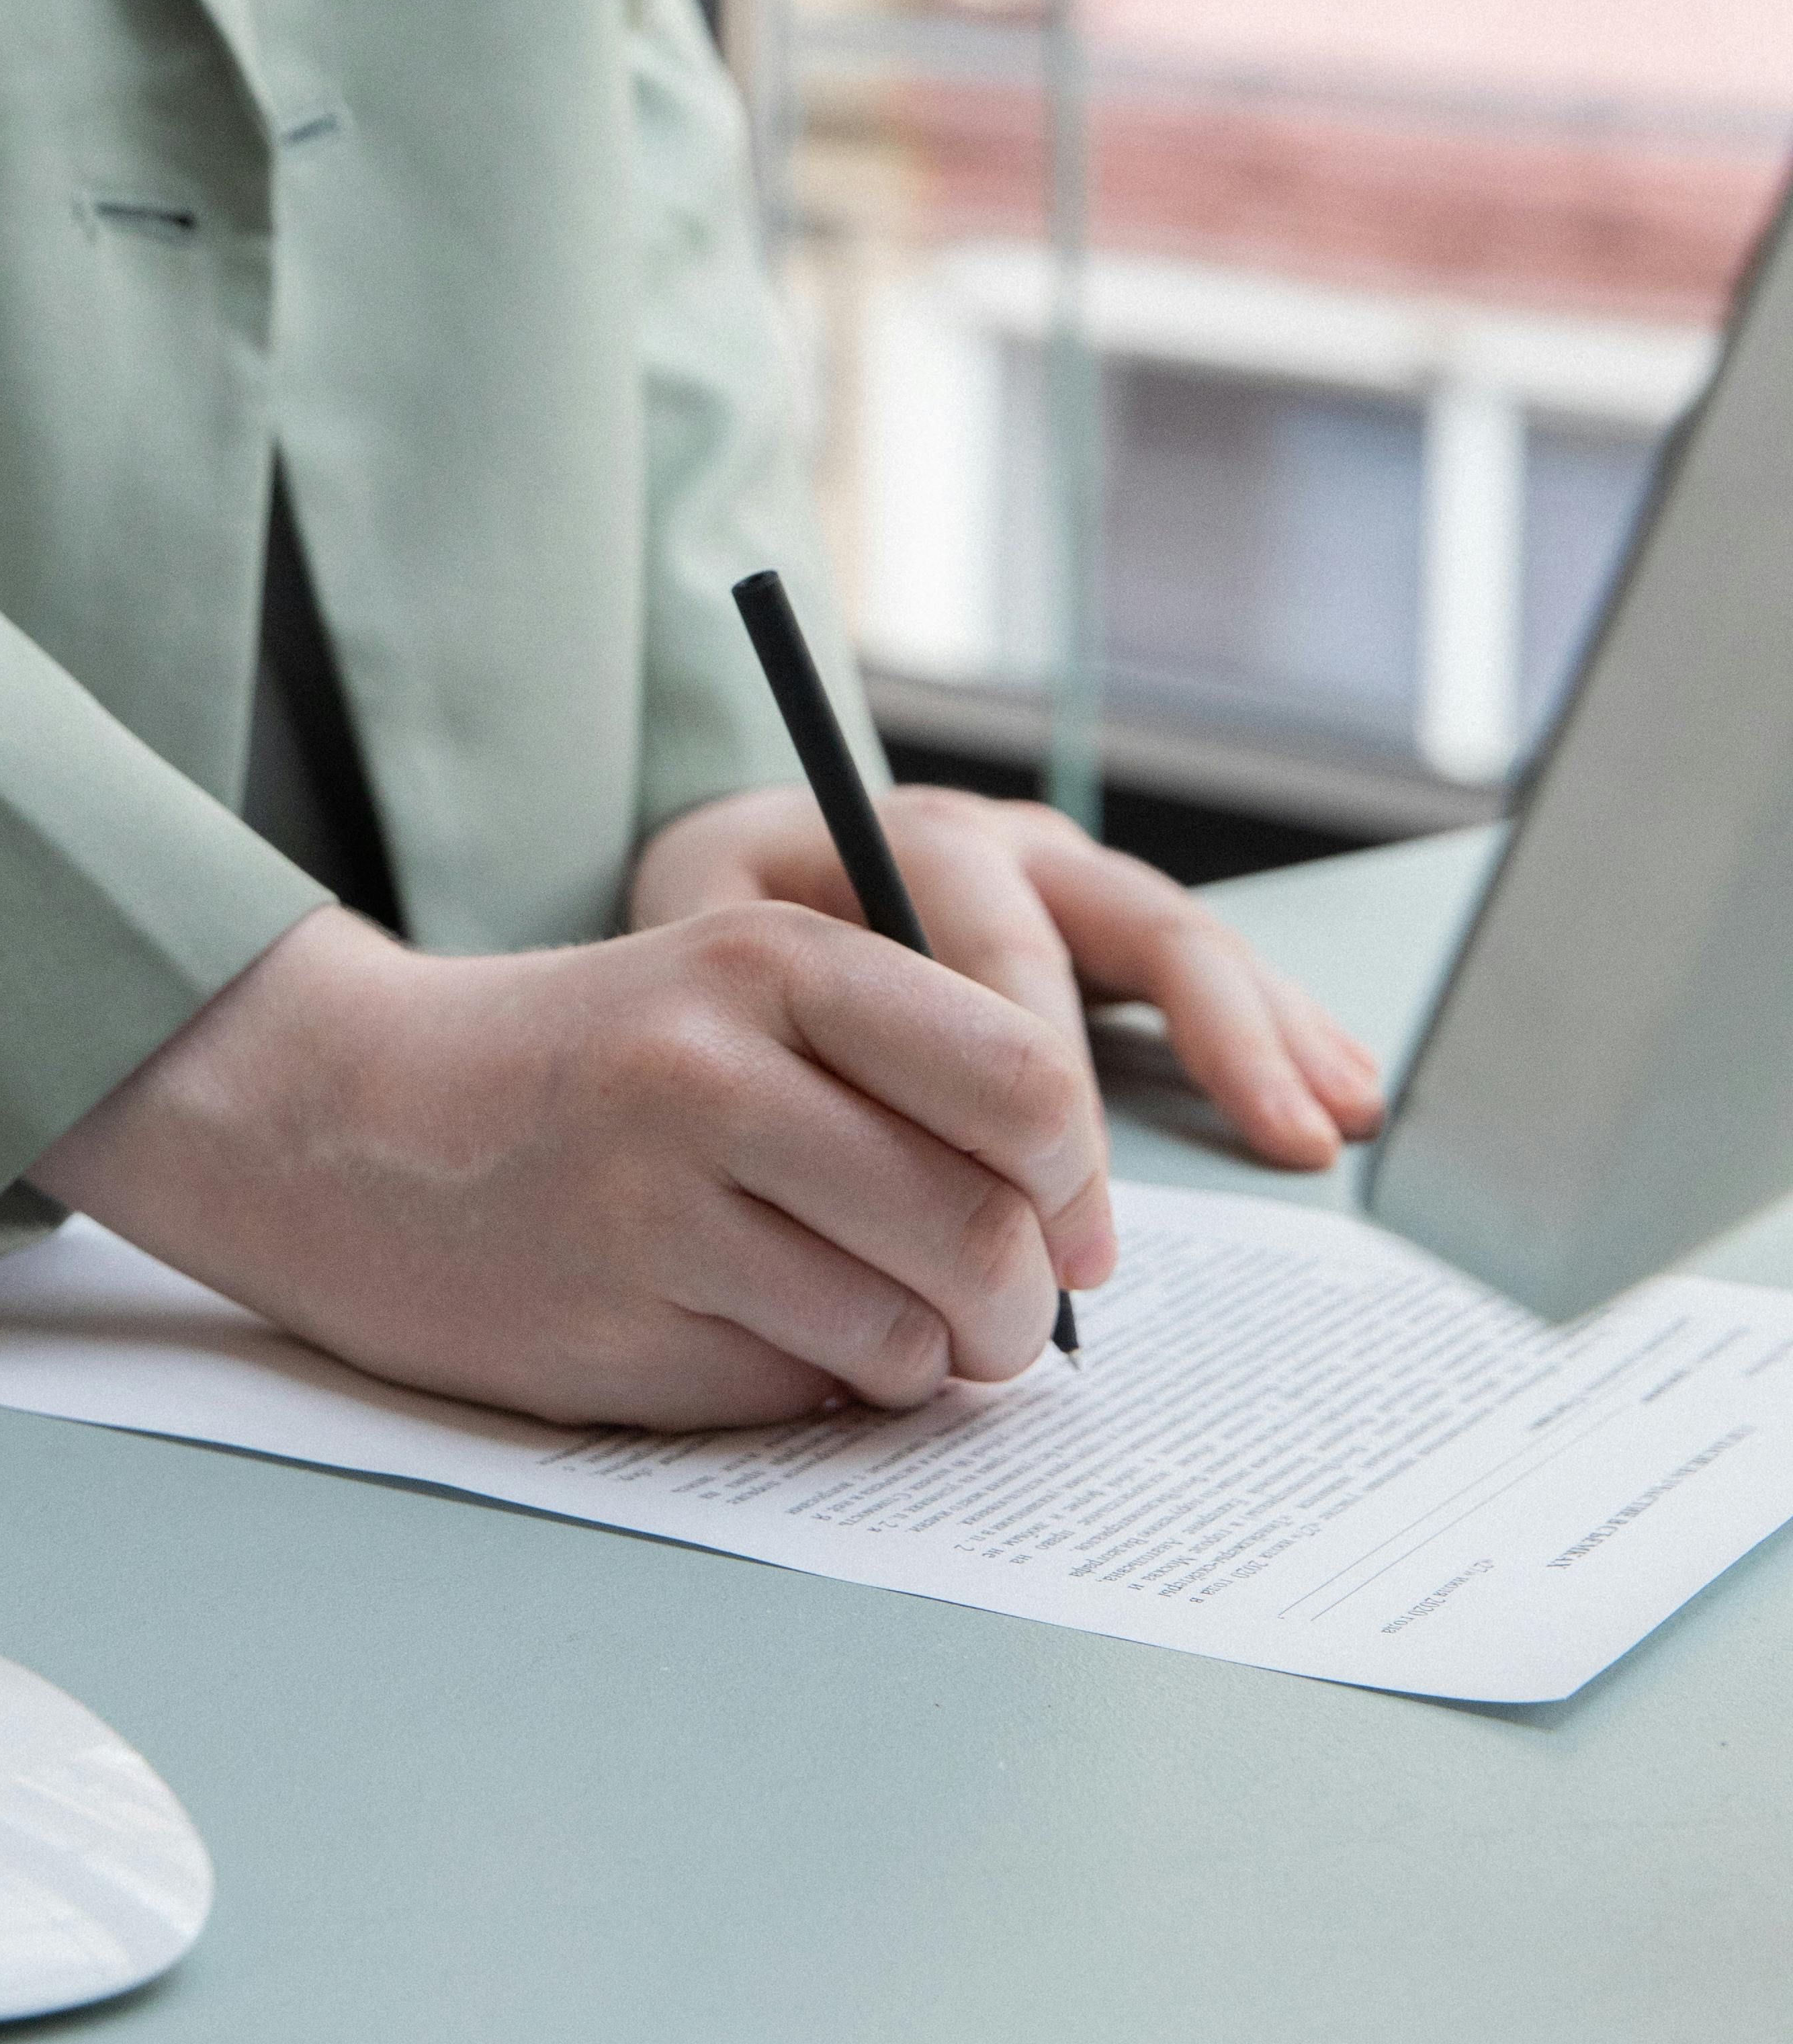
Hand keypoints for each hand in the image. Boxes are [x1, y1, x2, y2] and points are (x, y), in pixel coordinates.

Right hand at [29, 899, 1114, 1430]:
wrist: (349, 1119)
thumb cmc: (590, 1065)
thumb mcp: (740, 994)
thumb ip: (905, 1073)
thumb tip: (1078, 1232)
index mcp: (770, 961)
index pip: (1026, 1082)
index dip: (1078, 1180)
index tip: (1066, 1223)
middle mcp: (713, 1072)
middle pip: (983, 1233)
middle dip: (1022, 1309)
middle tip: (996, 1318)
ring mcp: (655, 1209)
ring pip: (904, 1335)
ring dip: (920, 1360)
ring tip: (864, 1321)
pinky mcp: (613, 1329)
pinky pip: (798, 1392)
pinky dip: (810, 1387)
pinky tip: (742, 1329)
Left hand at [628, 786, 1383, 1170]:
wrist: (724, 884)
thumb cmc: (711, 944)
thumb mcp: (707, 949)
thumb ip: (776, 1017)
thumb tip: (855, 1139)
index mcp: (918, 842)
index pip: (1010, 953)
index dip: (1050, 1083)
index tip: (1076, 1201)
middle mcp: (1009, 848)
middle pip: (1136, 922)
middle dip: (1215, 1040)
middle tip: (1275, 1147)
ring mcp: (1066, 880)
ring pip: (1189, 939)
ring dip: (1273, 1029)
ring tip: (1333, 1118)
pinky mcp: (1101, 927)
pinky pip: (1203, 969)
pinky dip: (1279, 1028)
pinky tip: (1336, 1091)